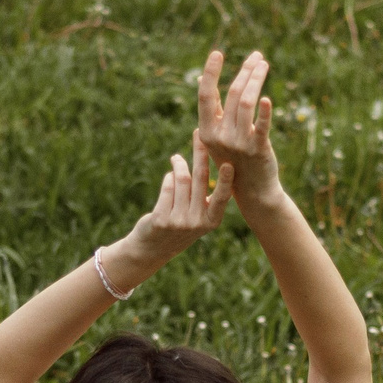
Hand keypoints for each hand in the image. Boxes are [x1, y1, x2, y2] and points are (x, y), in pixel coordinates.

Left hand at [110, 145, 230, 289]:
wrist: (154, 248)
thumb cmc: (181, 225)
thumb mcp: (199, 216)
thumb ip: (205, 197)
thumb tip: (213, 164)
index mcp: (212, 220)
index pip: (221, 196)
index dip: (225, 180)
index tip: (228, 163)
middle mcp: (198, 222)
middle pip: (199, 179)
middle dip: (200, 153)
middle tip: (199, 134)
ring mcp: (179, 221)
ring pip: (181, 180)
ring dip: (178, 165)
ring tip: (176, 159)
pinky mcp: (162, 219)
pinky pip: (167, 187)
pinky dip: (168, 178)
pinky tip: (170, 175)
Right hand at [196, 49, 283, 210]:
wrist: (253, 192)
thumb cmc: (235, 162)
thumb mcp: (218, 140)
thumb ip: (215, 116)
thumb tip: (207, 87)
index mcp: (206, 131)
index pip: (206, 95)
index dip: (210, 72)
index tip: (217, 53)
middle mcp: (219, 136)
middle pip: (232, 94)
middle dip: (245, 71)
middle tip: (257, 55)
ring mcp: (239, 143)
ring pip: (246, 103)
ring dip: (256, 80)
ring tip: (264, 65)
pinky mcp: (258, 148)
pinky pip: (262, 126)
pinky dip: (265, 112)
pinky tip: (268, 99)